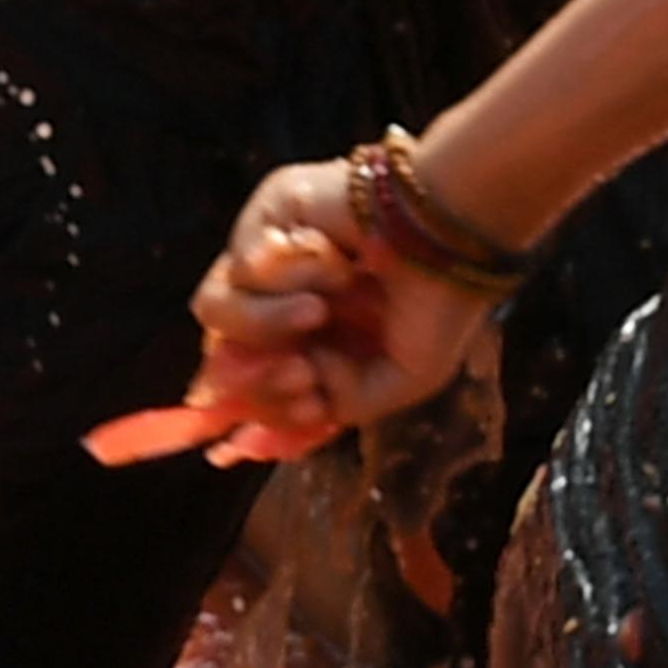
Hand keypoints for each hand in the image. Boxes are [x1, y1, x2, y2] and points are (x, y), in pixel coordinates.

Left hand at [80, 158, 500, 468]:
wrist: (453, 233)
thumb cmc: (439, 301)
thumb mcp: (401, 380)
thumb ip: (344, 404)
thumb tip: (300, 393)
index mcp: (314, 339)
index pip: (253, 385)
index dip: (242, 415)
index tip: (235, 451)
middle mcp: (283, 300)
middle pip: (223, 354)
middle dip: (256, 382)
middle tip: (302, 376)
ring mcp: (269, 256)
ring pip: (215, 310)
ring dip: (266, 325)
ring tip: (317, 313)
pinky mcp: (267, 216)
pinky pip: (243, 266)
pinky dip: (290, 277)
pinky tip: (338, 265)